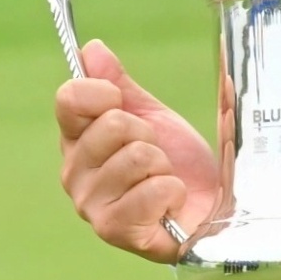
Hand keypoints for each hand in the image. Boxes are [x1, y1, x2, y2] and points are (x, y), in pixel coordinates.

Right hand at [55, 40, 226, 262]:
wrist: (210, 209)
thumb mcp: (152, 116)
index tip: (123, 103)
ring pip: (137, 156)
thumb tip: (90, 49)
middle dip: (148, 135)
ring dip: (163, 166)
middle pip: (112, 124)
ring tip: (162, 180)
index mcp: (76, 141)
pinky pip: (152, 190)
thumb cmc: (178, 165)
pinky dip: (172, 192)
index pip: (70, 99)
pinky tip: (168, 206)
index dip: (104, 92)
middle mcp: (74, 174)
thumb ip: (119, 84)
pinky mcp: (115, 230)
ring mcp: (91, 205)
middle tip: (156, 155)